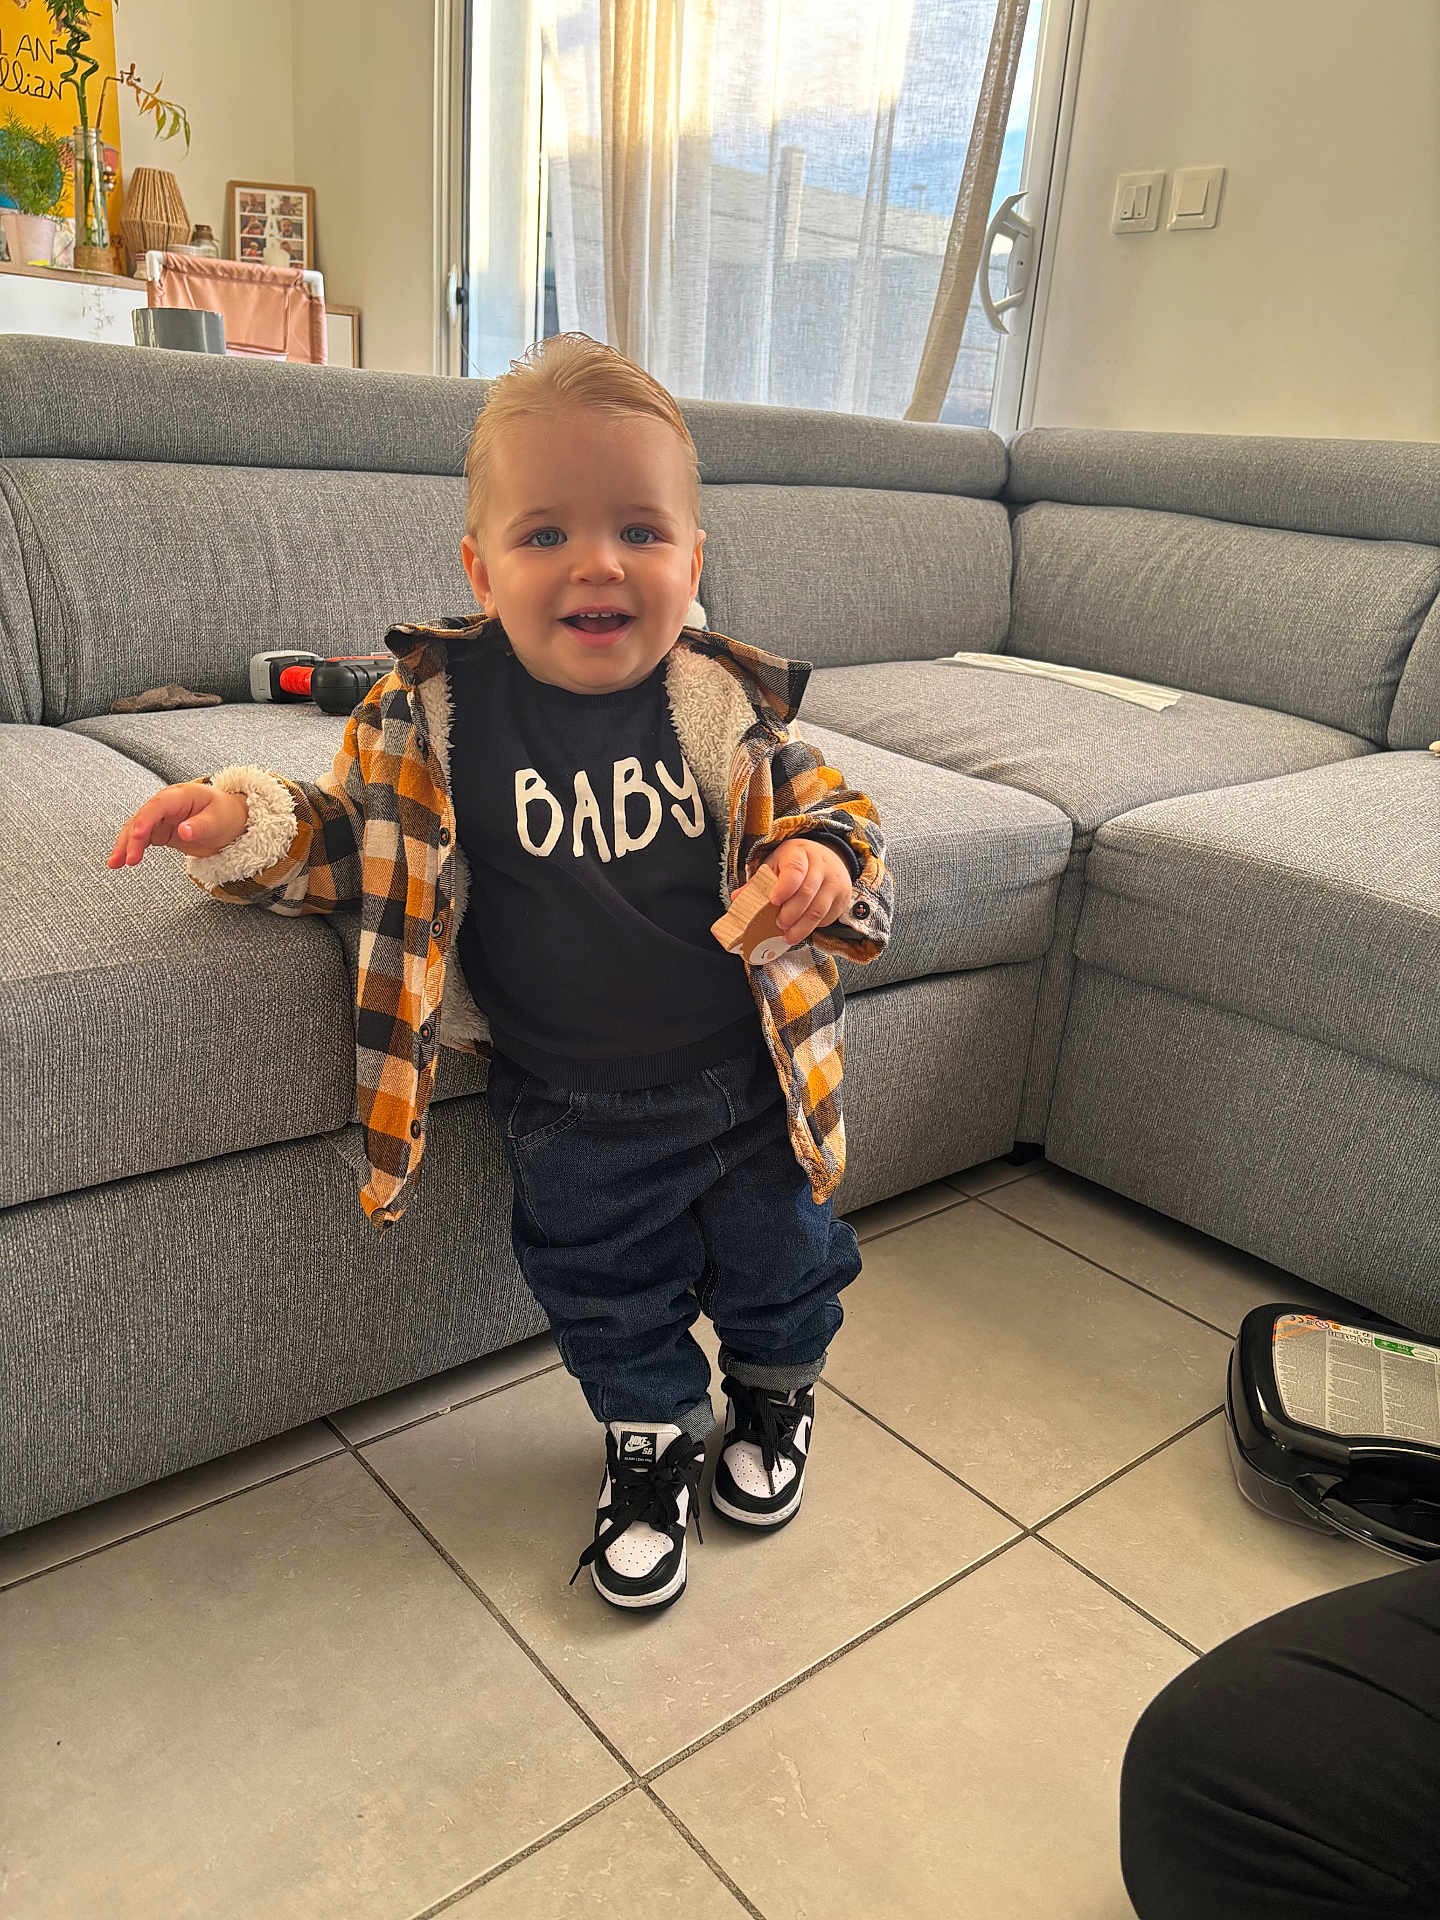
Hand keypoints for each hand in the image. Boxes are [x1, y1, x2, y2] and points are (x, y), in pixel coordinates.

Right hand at [107, 782, 249, 867]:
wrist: (229, 820)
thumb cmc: (224, 815)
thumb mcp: (218, 820)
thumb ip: (200, 826)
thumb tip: (184, 832)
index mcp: (180, 795)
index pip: (158, 806)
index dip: (146, 819)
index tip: (137, 835)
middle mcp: (165, 804)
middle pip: (143, 818)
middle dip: (132, 838)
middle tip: (128, 858)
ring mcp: (160, 817)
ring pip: (136, 829)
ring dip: (125, 845)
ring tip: (115, 863)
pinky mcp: (159, 831)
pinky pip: (141, 839)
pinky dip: (131, 849)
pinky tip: (120, 861)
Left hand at [761, 839, 853, 942]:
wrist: (830, 858)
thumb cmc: (796, 863)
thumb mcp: (776, 864)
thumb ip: (758, 882)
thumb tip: (737, 899)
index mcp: (799, 853)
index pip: (795, 869)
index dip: (784, 887)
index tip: (774, 901)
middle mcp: (821, 866)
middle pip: (807, 892)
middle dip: (791, 913)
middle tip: (779, 924)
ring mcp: (835, 882)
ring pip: (819, 909)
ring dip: (802, 927)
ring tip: (788, 936)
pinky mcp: (842, 898)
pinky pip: (827, 917)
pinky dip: (813, 927)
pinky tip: (801, 930)